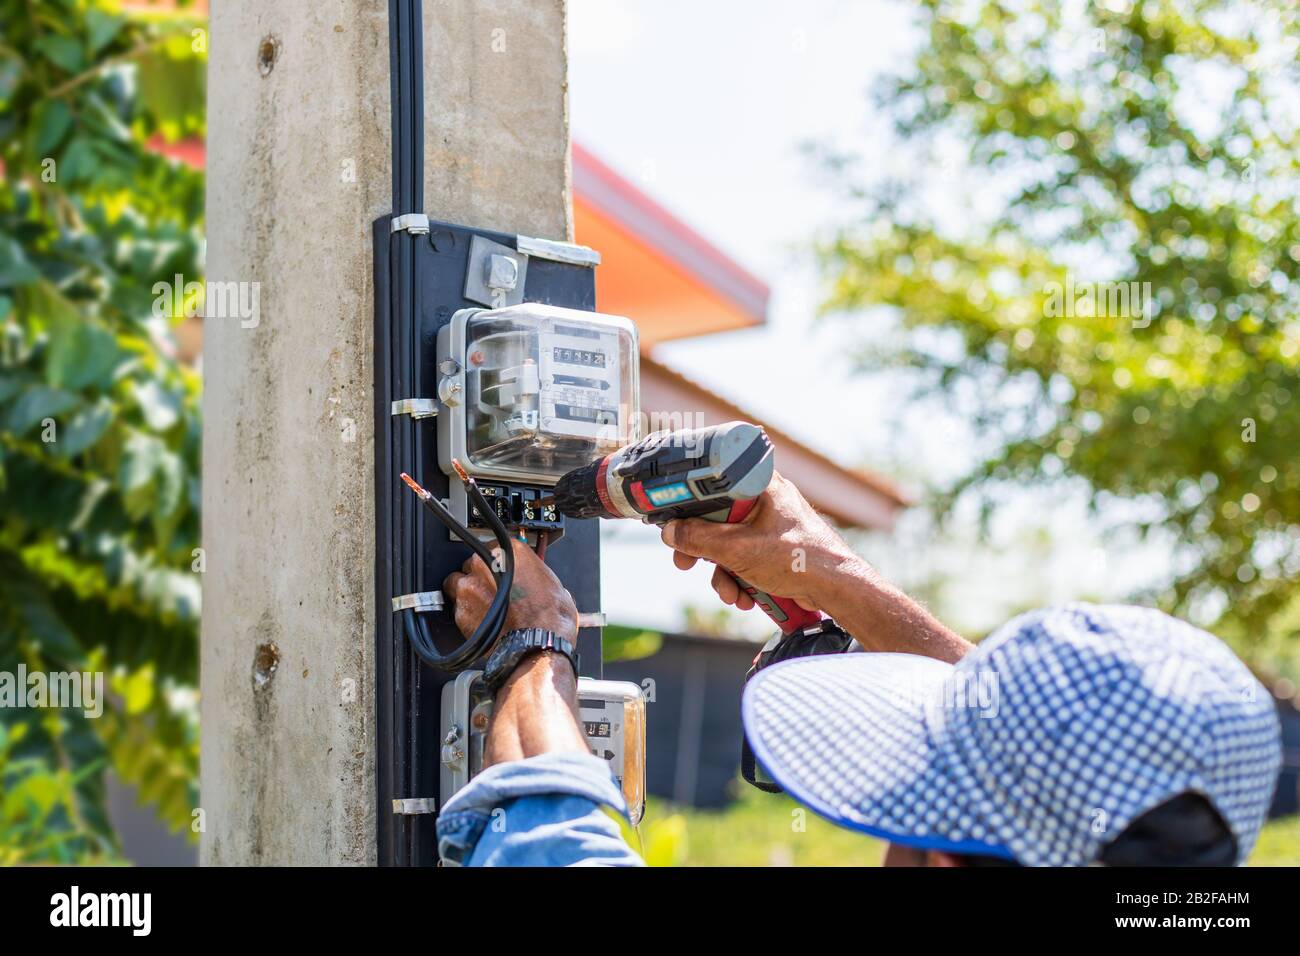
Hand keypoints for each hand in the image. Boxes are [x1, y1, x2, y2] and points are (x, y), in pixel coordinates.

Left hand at [442, 538, 577, 639]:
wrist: (538, 643)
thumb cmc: (549, 616)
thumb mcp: (553, 584)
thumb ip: (534, 576)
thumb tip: (534, 583)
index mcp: (509, 551)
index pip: (493, 547)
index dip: (497, 564)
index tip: (500, 572)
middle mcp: (484, 564)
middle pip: (472, 564)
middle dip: (481, 577)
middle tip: (494, 592)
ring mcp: (469, 587)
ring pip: (456, 584)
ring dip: (467, 593)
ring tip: (483, 606)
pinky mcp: (461, 611)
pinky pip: (457, 609)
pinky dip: (467, 615)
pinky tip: (482, 622)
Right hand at [660, 471, 864, 612]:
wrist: (838, 588)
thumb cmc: (800, 559)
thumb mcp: (739, 550)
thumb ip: (699, 540)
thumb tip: (670, 532)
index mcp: (760, 485)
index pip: (712, 485)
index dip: (688, 506)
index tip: (673, 523)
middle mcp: (766, 499)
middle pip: (717, 519)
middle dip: (703, 551)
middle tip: (686, 564)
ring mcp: (772, 524)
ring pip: (730, 543)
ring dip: (724, 573)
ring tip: (731, 594)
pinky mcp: (777, 547)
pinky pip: (746, 557)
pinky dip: (741, 578)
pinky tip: (746, 598)